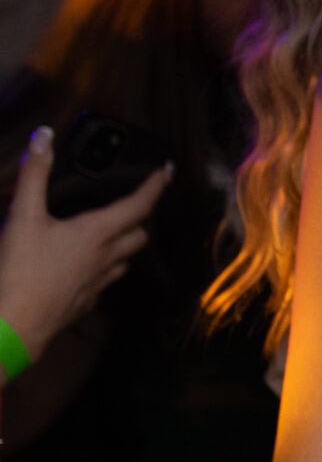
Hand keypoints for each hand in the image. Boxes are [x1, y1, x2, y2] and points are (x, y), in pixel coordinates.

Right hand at [0, 126, 170, 361]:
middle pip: (138, 235)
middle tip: (134, 204)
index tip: (166, 171)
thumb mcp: (23, 215)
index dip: (156, 185)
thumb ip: (34, 174)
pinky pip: (104, 283)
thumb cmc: (19, 270)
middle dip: (140, 218)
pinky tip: (87, 268)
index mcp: (97, 233)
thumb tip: (45, 136)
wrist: (13, 325)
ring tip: (114, 234)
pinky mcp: (84, 302)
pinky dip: (103, 271)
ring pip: (124, 260)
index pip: (139, 204)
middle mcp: (105, 258)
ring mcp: (97, 283)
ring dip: (124, 245)